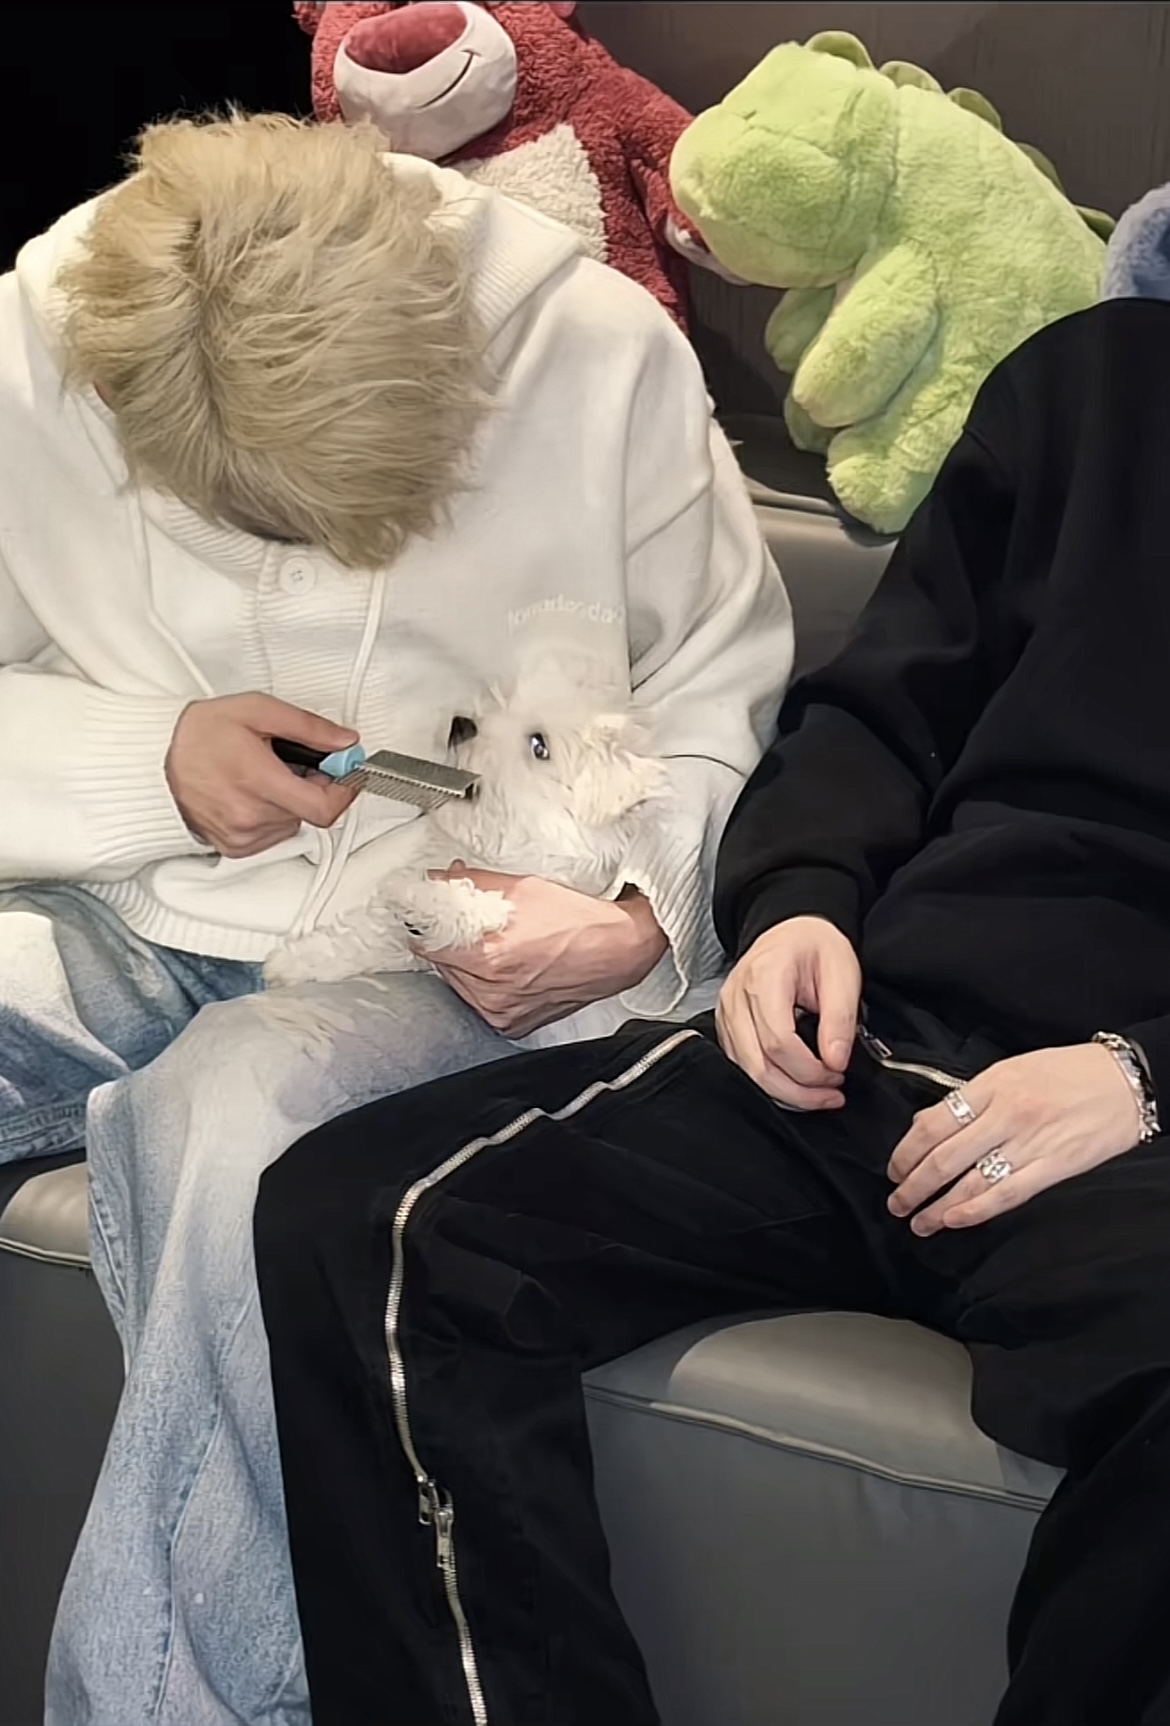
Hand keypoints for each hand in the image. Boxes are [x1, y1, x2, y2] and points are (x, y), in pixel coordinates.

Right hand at [166, 693, 358, 857]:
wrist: (153, 760)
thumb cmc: (199, 734)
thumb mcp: (256, 710)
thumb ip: (307, 727)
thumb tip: (344, 741)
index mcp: (258, 781)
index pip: (324, 808)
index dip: (344, 791)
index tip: (346, 773)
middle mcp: (250, 816)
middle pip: (311, 812)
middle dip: (313, 786)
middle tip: (294, 762)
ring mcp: (242, 836)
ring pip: (293, 823)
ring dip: (291, 801)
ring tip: (264, 775)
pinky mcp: (234, 848)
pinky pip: (273, 835)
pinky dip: (273, 815)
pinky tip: (251, 794)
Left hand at [420, 868, 668, 1036]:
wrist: (618, 949)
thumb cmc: (579, 919)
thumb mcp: (522, 887)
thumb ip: (471, 883)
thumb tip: (439, 880)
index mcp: (490, 958)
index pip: (427, 943)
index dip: (426, 923)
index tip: (426, 913)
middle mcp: (493, 992)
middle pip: (441, 964)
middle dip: (449, 941)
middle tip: (469, 922)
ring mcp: (503, 1012)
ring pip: (458, 984)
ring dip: (465, 964)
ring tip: (494, 944)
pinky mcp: (513, 1024)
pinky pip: (479, 1002)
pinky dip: (483, 984)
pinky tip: (505, 967)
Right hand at [716, 916, 860, 1108]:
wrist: (791, 931)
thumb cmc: (815, 947)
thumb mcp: (842, 973)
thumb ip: (839, 1018)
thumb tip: (835, 1061)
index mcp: (764, 978)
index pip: (778, 1041)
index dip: (810, 1069)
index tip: (838, 1073)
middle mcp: (736, 998)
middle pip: (758, 1065)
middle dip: (798, 1091)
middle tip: (832, 1094)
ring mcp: (726, 1014)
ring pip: (747, 1072)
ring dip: (785, 1092)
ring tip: (819, 1093)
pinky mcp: (727, 1028)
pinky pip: (743, 1067)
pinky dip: (771, 1083)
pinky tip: (797, 1084)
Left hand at [887, 1043, 1143, 1234]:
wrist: (1123, 1082)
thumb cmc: (1067, 1072)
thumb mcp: (1012, 1069)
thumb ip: (971, 1097)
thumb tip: (930, 1124)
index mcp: (991, 1086)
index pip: (933, 1123)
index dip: (906, 1151)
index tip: (895, 1168)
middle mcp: (1005, 1115)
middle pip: (944, 1157)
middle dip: (912, 1184)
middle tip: (896, 1201)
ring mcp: (1028, 1143)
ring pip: (969, 1181)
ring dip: (936, 1205)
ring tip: (918, 1221)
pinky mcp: (1052, 1168)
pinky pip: (1006, 1194)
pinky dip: (975, 1211)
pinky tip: (954, 1220)